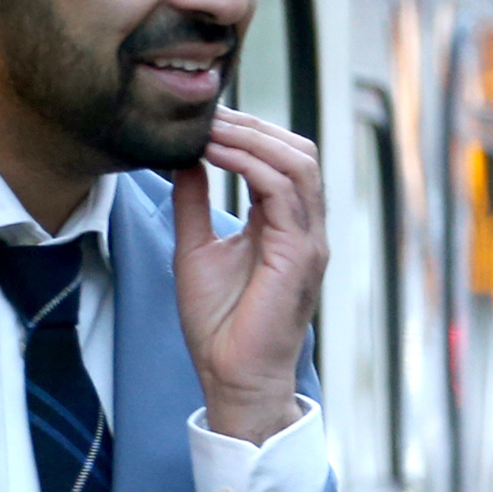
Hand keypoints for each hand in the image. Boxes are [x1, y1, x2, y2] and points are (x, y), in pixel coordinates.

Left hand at [169, 109, 325, 444]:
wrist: (231, 377)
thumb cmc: (219, 325)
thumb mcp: (196, 249)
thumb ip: (194, 202)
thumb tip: (183, 158)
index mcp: (285, 225)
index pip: (279, 159)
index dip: (246, 132)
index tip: (203, 118)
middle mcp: (305, 227)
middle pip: (296, 151)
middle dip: (252, 125)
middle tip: (206, 113)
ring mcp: (309, 239)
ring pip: (297, 162)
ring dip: (251, 138)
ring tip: (209, 127)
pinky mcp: (301, 253)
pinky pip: (283, 190)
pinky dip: (250, 164)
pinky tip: (216, 153)